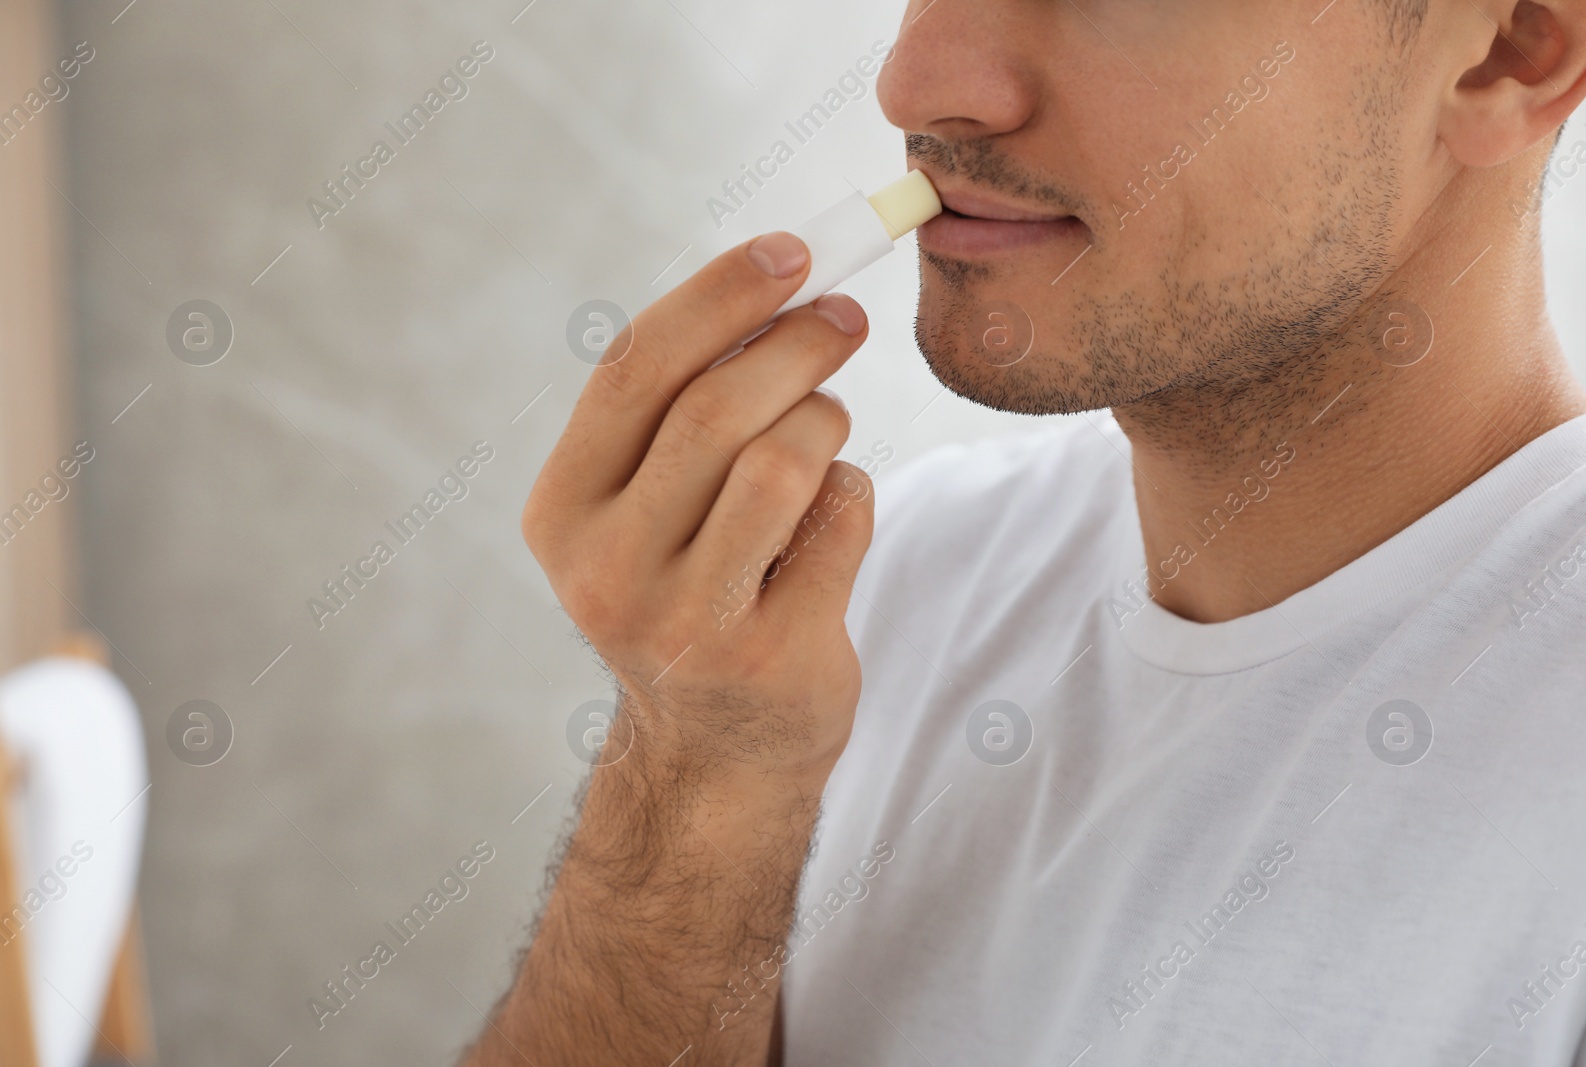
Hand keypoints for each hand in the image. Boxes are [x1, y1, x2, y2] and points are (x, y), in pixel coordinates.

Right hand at [525, 231, 875, 788]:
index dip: (720, 295)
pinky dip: (851, 493)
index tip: (793, 249)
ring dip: (825, 421)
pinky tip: (828, 521)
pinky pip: (840, 518)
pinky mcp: (768, 654)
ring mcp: (685, 620)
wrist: (716, 750)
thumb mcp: (648, 505)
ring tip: (827, 430)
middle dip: (796, 345)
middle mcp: (604, 569)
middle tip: (844, 319)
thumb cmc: (692, 588)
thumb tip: (783, 276)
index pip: (635, 370)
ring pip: (783, 460)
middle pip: (714, 409)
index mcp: (562, 511)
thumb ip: (681, 406)